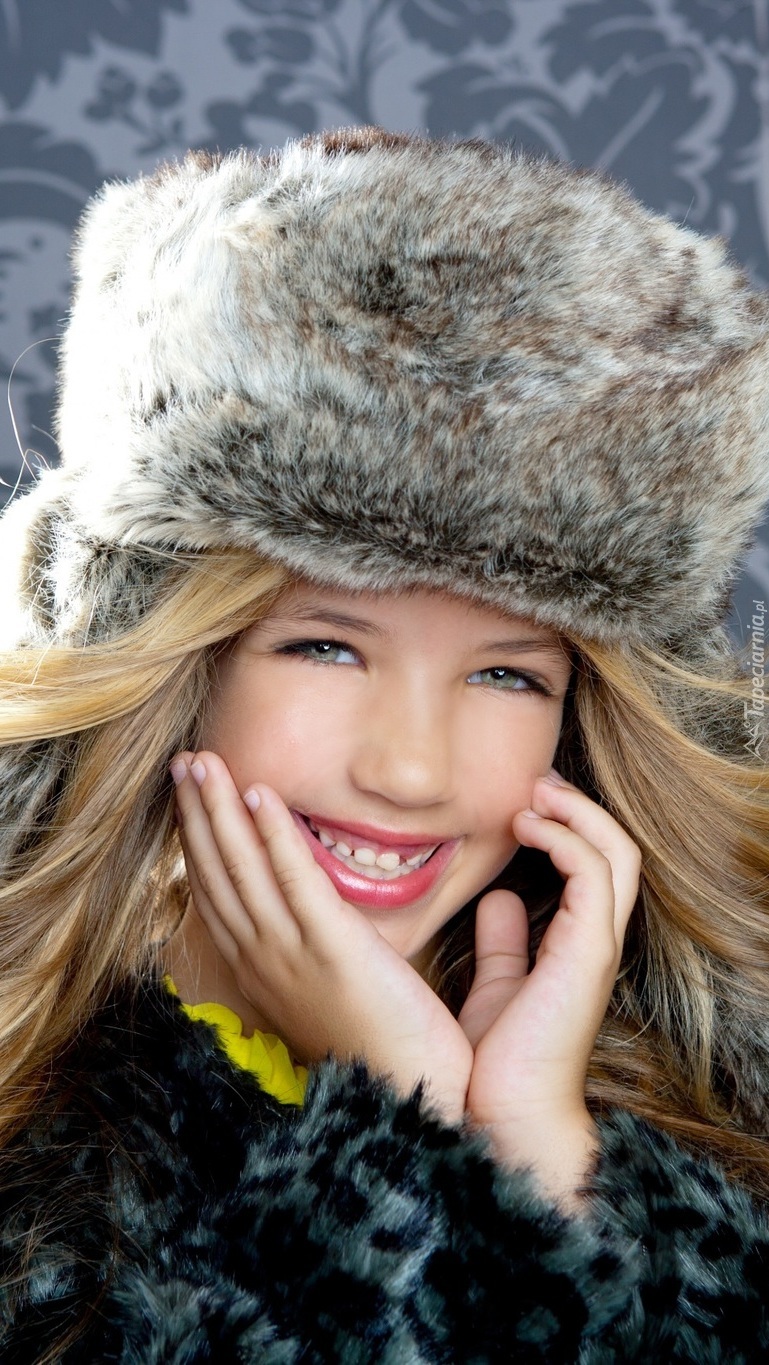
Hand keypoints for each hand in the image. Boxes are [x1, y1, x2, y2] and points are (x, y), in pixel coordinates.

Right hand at [171, 751, 472, 1122]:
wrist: (410, 1099)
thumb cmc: (379, 1047)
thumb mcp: (325, 991)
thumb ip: (308, 948)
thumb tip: (305, 912)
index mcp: (260, 970)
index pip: (217, 892)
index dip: (199, 840)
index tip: (189, 797)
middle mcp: (263, 961)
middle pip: (218, 874)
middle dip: (196, 814)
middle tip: (183, 761)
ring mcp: (292, 955)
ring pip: (243, 870)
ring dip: (219, 810)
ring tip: (203, 762)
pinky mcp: (332, 950)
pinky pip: (295, 881)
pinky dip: (273, 835)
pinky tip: (259, 794)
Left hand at [459, 769, 640, 1207]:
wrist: (495, 1119)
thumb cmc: (491, 1062)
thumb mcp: (495, 984)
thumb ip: (503, 942)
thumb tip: (496, 900)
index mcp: (576, 946)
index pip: (593, 867)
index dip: (567, 826)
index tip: (524, 799)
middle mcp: (594, 942)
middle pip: (615, 851)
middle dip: (579, 808)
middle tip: (536, 780)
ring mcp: (595, 947)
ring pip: (615, 854)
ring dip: (576, 813)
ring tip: (535, 791)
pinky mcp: (587, 953)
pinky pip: (594, 875)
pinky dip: (565, 839)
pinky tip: (526, 826)